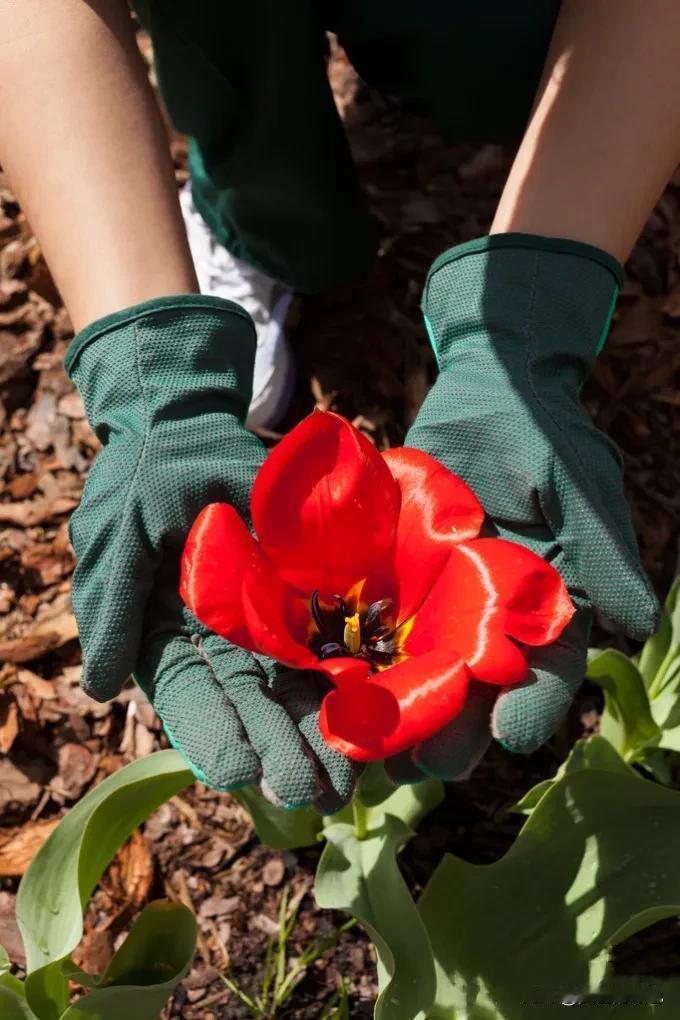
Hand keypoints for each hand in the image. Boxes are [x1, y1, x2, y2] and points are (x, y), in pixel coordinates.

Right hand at [66, 295, 355, 809]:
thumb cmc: (151, 475)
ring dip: (319, 733)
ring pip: (295, 687)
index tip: (242, 773)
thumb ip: (111, 607)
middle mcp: (220, 641)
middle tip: (314, 793)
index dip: (215, 735)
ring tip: (347, 780)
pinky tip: (371, 715)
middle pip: (251, 705)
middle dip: (280, 750)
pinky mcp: (304, 597)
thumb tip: (100, 690)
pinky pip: (328, 639)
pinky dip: (348, 677)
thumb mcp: (119, 532)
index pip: (192, 698)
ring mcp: (266, 622)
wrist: (197, 425)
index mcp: (169, 637)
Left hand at [385, 235, 658, 781]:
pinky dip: (344, 659)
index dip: (535, 706)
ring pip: (414, 675)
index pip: (547, 673)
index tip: (519, 737)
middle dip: (453, 732)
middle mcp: (487, 621)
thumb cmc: (542, 436)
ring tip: (366, 751)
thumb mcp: (576, 486)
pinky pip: (365, 627)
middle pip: (473, 693)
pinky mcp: (388, 582)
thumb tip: (638, 622)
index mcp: (541, 612)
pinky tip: (319, 690)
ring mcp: (434, 606)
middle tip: (427, 768)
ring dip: (391, 716)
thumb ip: (601, 552)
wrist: (489, 390)